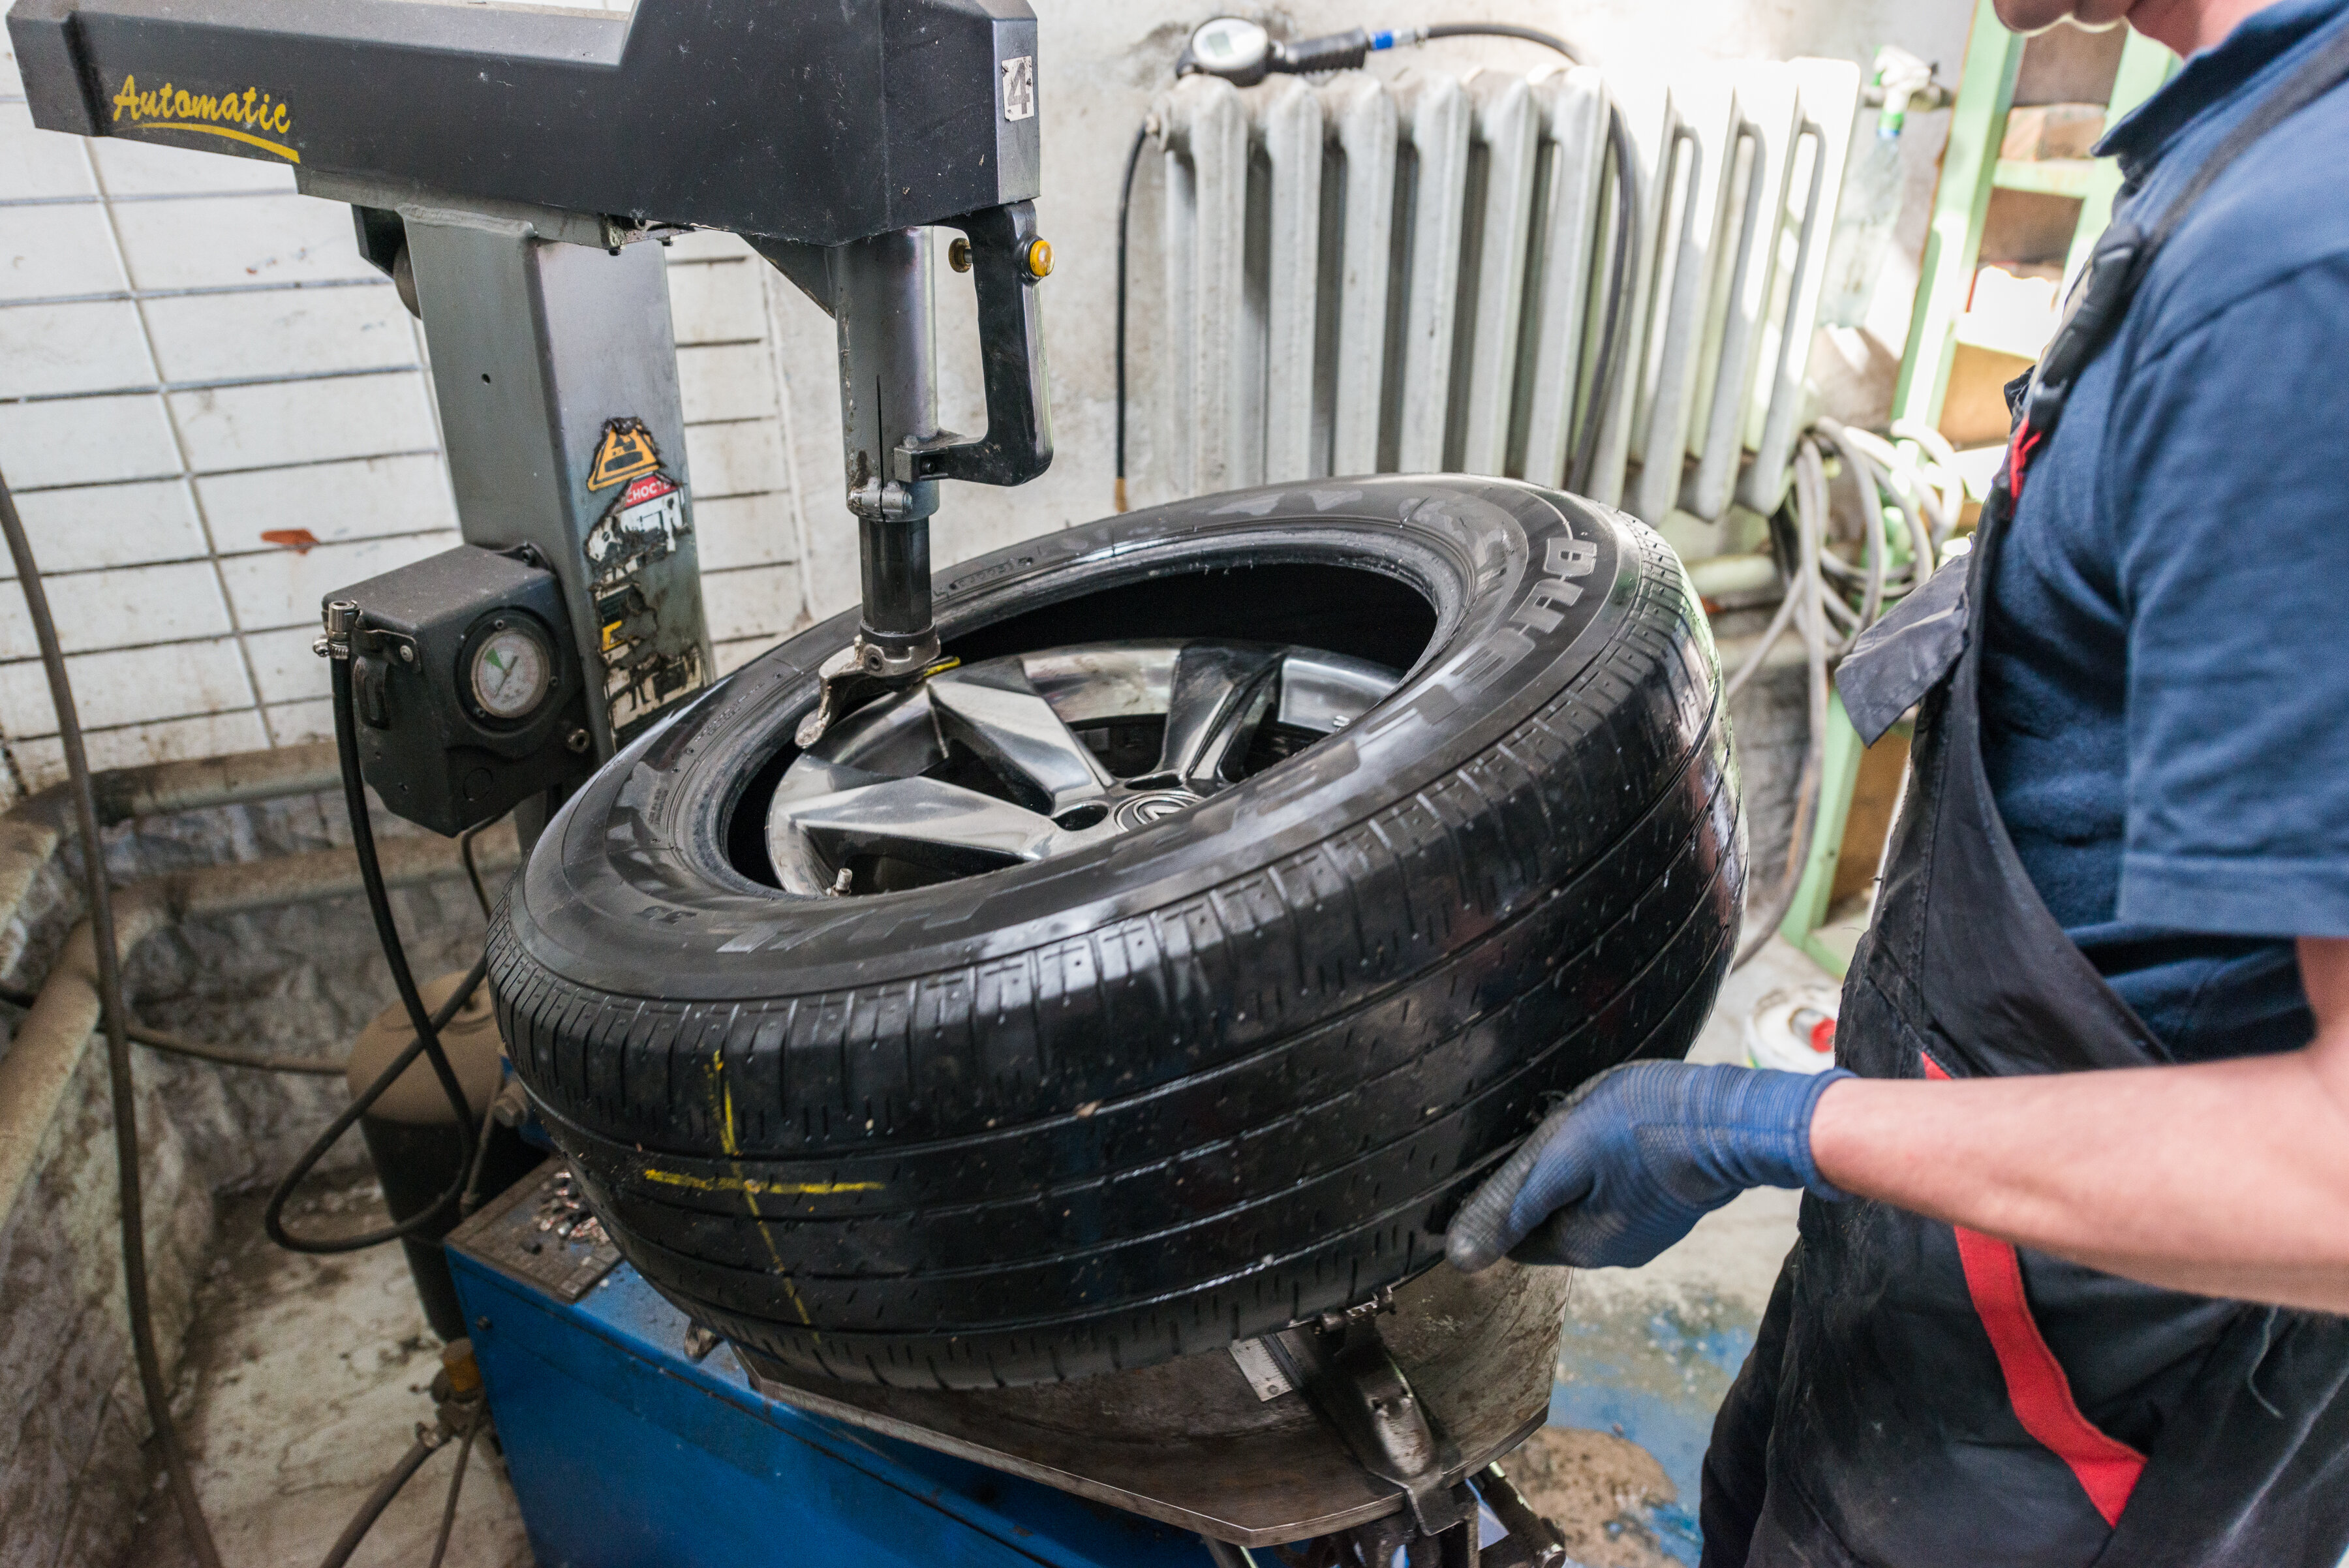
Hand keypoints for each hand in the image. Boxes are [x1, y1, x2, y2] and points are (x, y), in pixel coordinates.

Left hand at [1446, 1061, 1852, 1271]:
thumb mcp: (1562, 1157)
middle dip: (1542, 1182)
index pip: (1514, 1236)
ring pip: (1586, 1204)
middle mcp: (1612, 1252)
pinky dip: (1608, 1170)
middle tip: (1548, 1129)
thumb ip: (1511, 1204)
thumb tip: (1460, 1257)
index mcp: (1579, 1246)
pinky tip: (1617, 1136)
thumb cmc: (1644, 1128)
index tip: (1507, 1156)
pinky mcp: (1671, 1209)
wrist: (1734, 1118)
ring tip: (1584, 1127)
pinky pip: (1620, 1194)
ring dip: (1576, 1173)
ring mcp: (1647, 1233)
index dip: (1501, 1199)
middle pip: (1549, 1221)